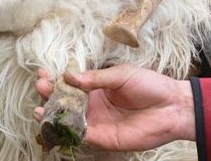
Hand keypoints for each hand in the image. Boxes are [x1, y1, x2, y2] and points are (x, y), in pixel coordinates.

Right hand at [33, 65, 194, 150]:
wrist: (171, 106)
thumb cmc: (149, 85)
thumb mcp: (121, 74)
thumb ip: (95, 78)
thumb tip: (69, 76)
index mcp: (97, 87)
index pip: (71, 84)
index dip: (55, 79)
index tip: (42, 73)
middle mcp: (94, 105)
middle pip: (65, 102)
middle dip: (49, 95)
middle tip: (40, 87)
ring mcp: (97, 122)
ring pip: (69, 120)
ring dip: (52, 115)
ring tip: (39, 107)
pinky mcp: (103, 138)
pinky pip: (81, 135)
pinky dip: (68, 130)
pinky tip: (57, 122)